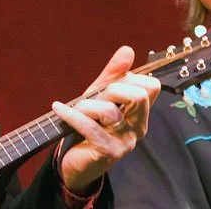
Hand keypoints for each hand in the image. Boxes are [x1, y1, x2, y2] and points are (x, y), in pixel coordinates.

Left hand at [52, 46, 160, 190]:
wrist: (74, 162)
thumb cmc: (89, 126)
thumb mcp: (99, 96)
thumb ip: (114, 74)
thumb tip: (128, 50)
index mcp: (140, 113)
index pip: (152, 86)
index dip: (131, 78)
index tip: (112, 85)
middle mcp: (138, 127)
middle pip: (139, 95)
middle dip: (112, 89)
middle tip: (96, 96)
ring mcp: (125, 142)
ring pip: (110, 111)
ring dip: (86, 105)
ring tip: (76, 108)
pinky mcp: (108, 153)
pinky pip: (90, 127)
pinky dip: (71, 114)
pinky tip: (59, 109)